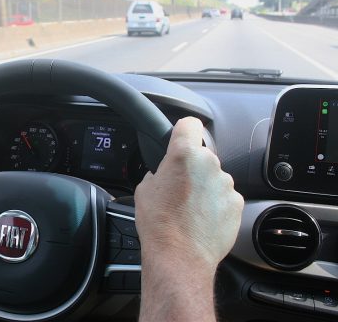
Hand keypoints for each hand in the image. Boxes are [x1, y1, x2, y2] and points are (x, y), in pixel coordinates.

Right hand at [134, 117, 242, 273]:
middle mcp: (209, 164)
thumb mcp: (144, 190)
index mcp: (184, 155)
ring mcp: (226, 184)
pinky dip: (216, 204)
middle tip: (179, 188)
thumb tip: (163, 175)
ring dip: (205, 187)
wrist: (180, 256)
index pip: (190, 124)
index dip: (184, 130)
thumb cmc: (160, 224)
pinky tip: (202, 219)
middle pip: (202, 156)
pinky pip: (225, 196)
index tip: (182, 136)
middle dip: (192, 168)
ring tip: (190, 209)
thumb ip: (158, 173)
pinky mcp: (237, 203)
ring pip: (214, 177)